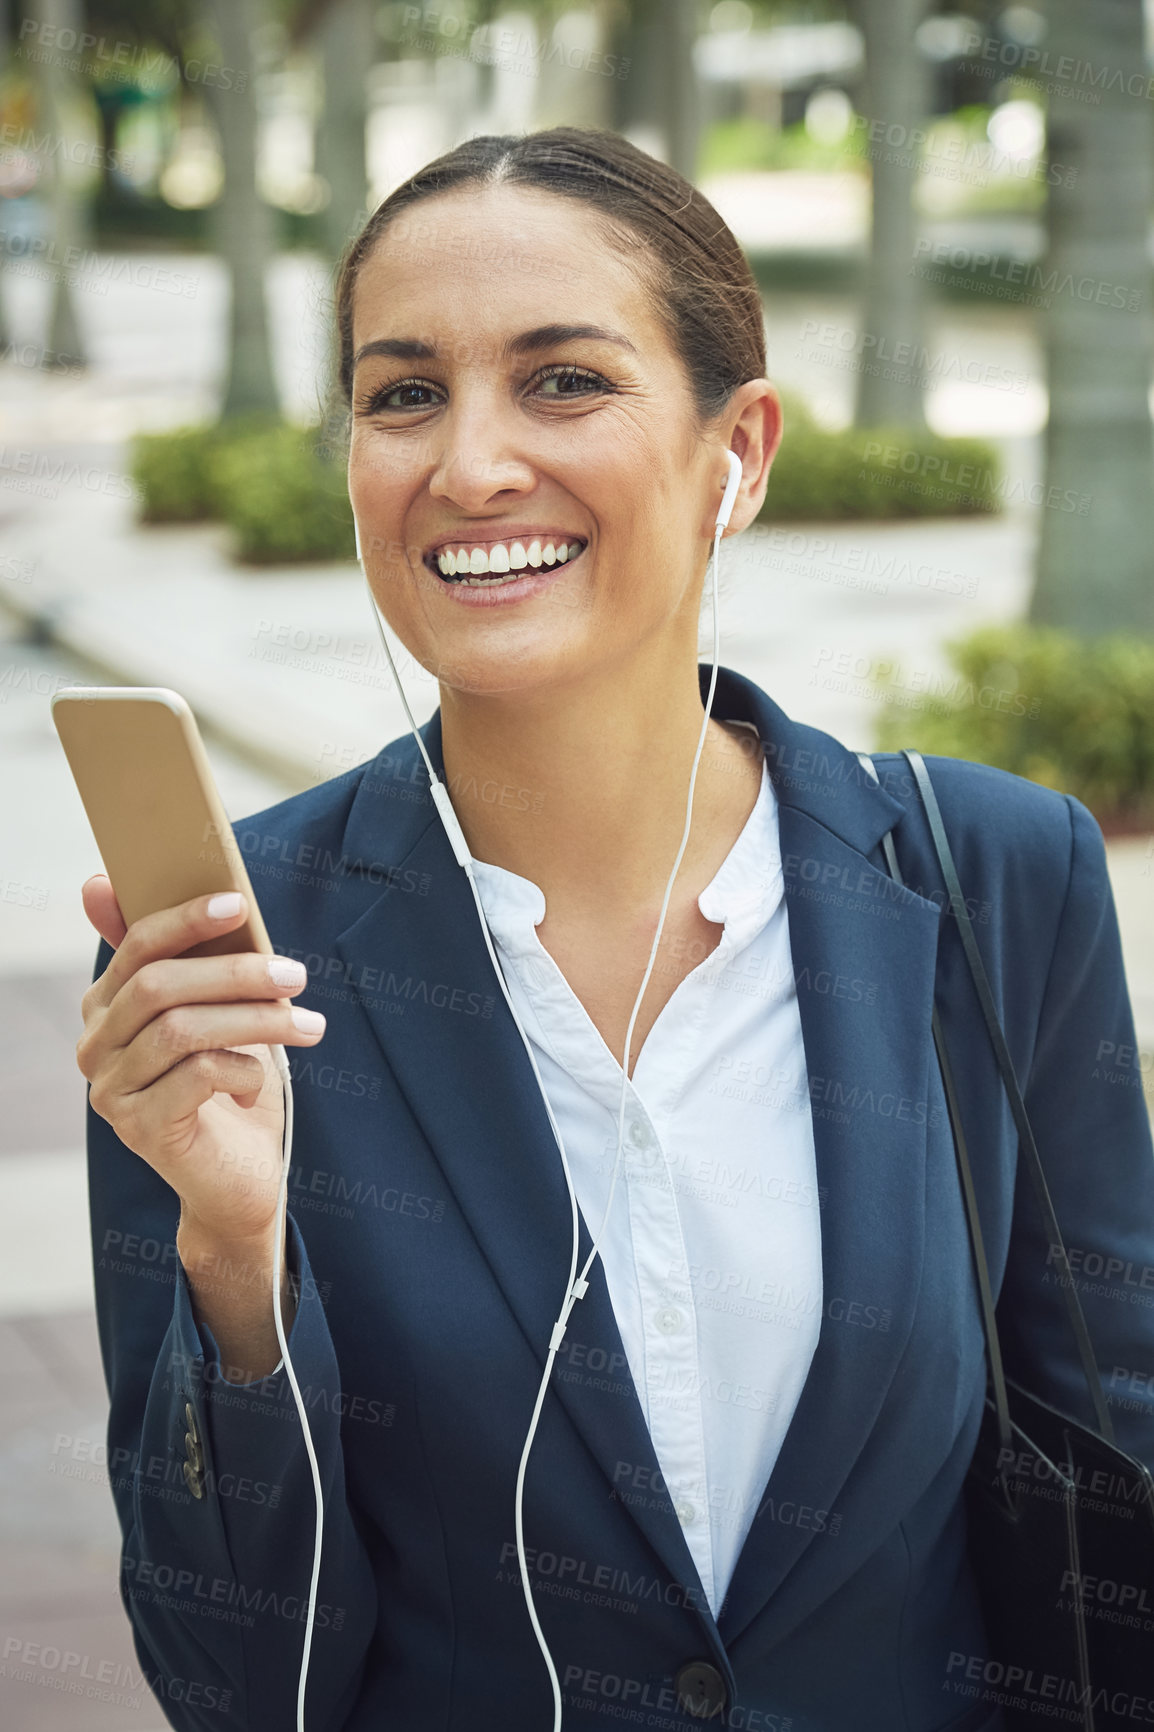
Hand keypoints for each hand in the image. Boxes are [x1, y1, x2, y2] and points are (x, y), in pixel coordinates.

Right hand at [78, 875, 324, 1257]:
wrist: (236, 1178)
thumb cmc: (229, 1085)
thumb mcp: (219, 1015)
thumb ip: (198, 961)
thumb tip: (164, 886)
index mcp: (106, 1007)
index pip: (135, 948)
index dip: (185, 920)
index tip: (240, 903)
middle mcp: (95, 1047)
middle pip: (160, 986)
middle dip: (236, 973)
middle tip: (296, 975)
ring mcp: (111, 1091)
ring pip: (183, 1030)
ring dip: (256, 1019)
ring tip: (308, 1024)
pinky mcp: (140, 1129)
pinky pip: (197, 1076)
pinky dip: (244, 1070)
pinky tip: (259, 1082)